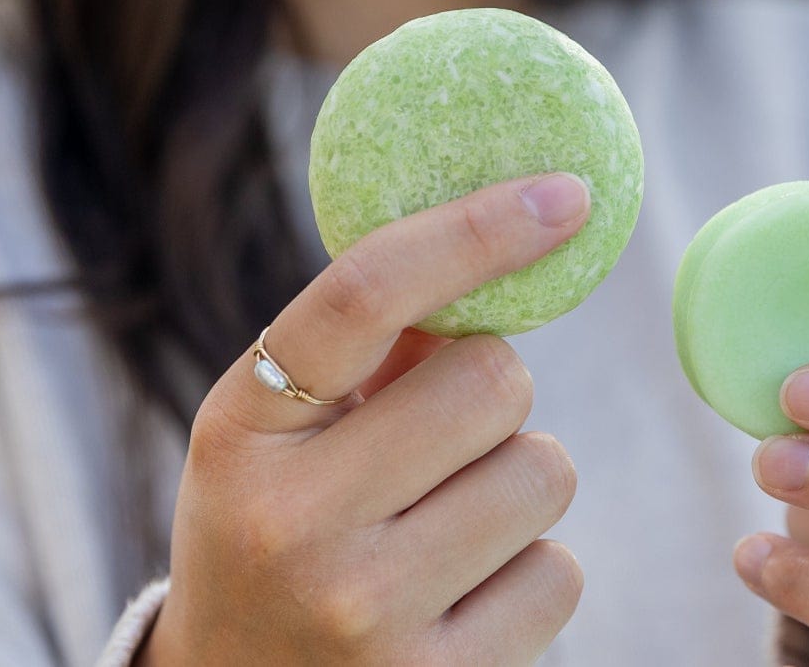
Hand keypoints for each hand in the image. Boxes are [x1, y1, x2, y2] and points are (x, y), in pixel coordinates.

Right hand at [139, 172, 591, 666]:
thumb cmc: (272, 526)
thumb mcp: (276, 429)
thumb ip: (370, 344)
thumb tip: (508, 248)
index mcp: (244, 426)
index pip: (367, 293)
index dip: (476, 229)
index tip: (564, 193)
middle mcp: (294, 523)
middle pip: (493, 380)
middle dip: (493, 386)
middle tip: (445, 427)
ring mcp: (363, 616)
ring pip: (543, 473)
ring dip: (516, 476)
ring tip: (445, 515)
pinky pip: (559, 574)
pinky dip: (530, 567)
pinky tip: (461, 589)